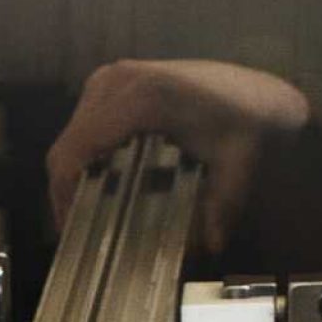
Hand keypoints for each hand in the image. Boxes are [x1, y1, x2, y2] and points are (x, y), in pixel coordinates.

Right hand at [44, 59, 311, 253]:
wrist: (256, 94)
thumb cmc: (246, 128)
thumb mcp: (237, 167)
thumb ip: (222, 206)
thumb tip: (210, 245)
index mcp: (140, 98)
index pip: (76, 151)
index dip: (65, 195)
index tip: (72, 231)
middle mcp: (116, 80)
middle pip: (68, 145)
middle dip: (68, 191)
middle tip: (83, 230)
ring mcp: (111, 76)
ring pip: (73, 136)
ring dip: (77, 174)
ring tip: (94, 211)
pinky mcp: (113, 79)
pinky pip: (84, 124)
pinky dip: (88, 155)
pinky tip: (106, 182)